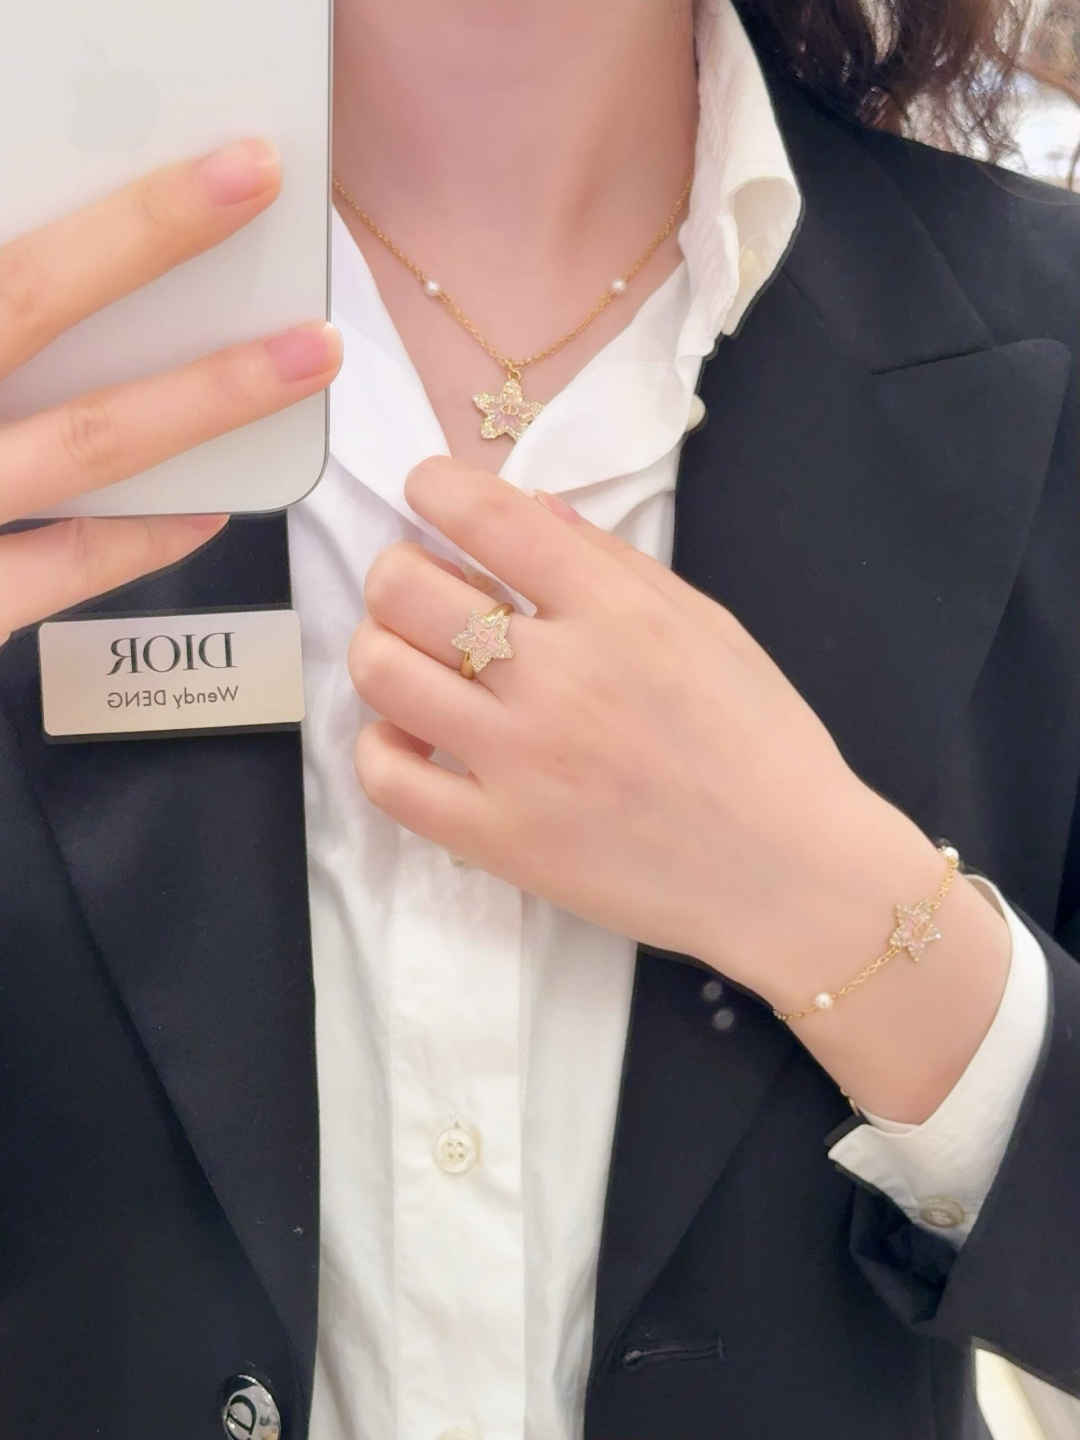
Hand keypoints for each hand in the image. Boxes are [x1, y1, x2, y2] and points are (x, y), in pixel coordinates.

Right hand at [0, 140, 341, 643]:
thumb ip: (0, 320)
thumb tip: (27, 261)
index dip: (87, 203)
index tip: (165, 143)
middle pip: (28, 298)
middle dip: (147, 233)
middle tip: (255, 173)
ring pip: (86, 439)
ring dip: (206, 393)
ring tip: (307, 353)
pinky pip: (69, 565)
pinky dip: (147, 534)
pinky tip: (212, 505)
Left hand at [349, 457, 929, 1002]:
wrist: (790, 874)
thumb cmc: (763, 742)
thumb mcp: (710, 626)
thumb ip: (614, 561)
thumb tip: (527, 505)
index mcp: (616, 613)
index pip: (487, 516)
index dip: (435, 485)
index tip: (428, 490)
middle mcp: (559, 679)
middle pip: (405, 589)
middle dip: (397, 570)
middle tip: (421, 589)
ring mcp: (522, 764)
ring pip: (381, 674)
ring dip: (380, 649)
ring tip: (413, 660)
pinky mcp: (500, 839)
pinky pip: (388, 780)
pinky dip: (380, 746)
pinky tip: (413, 737)